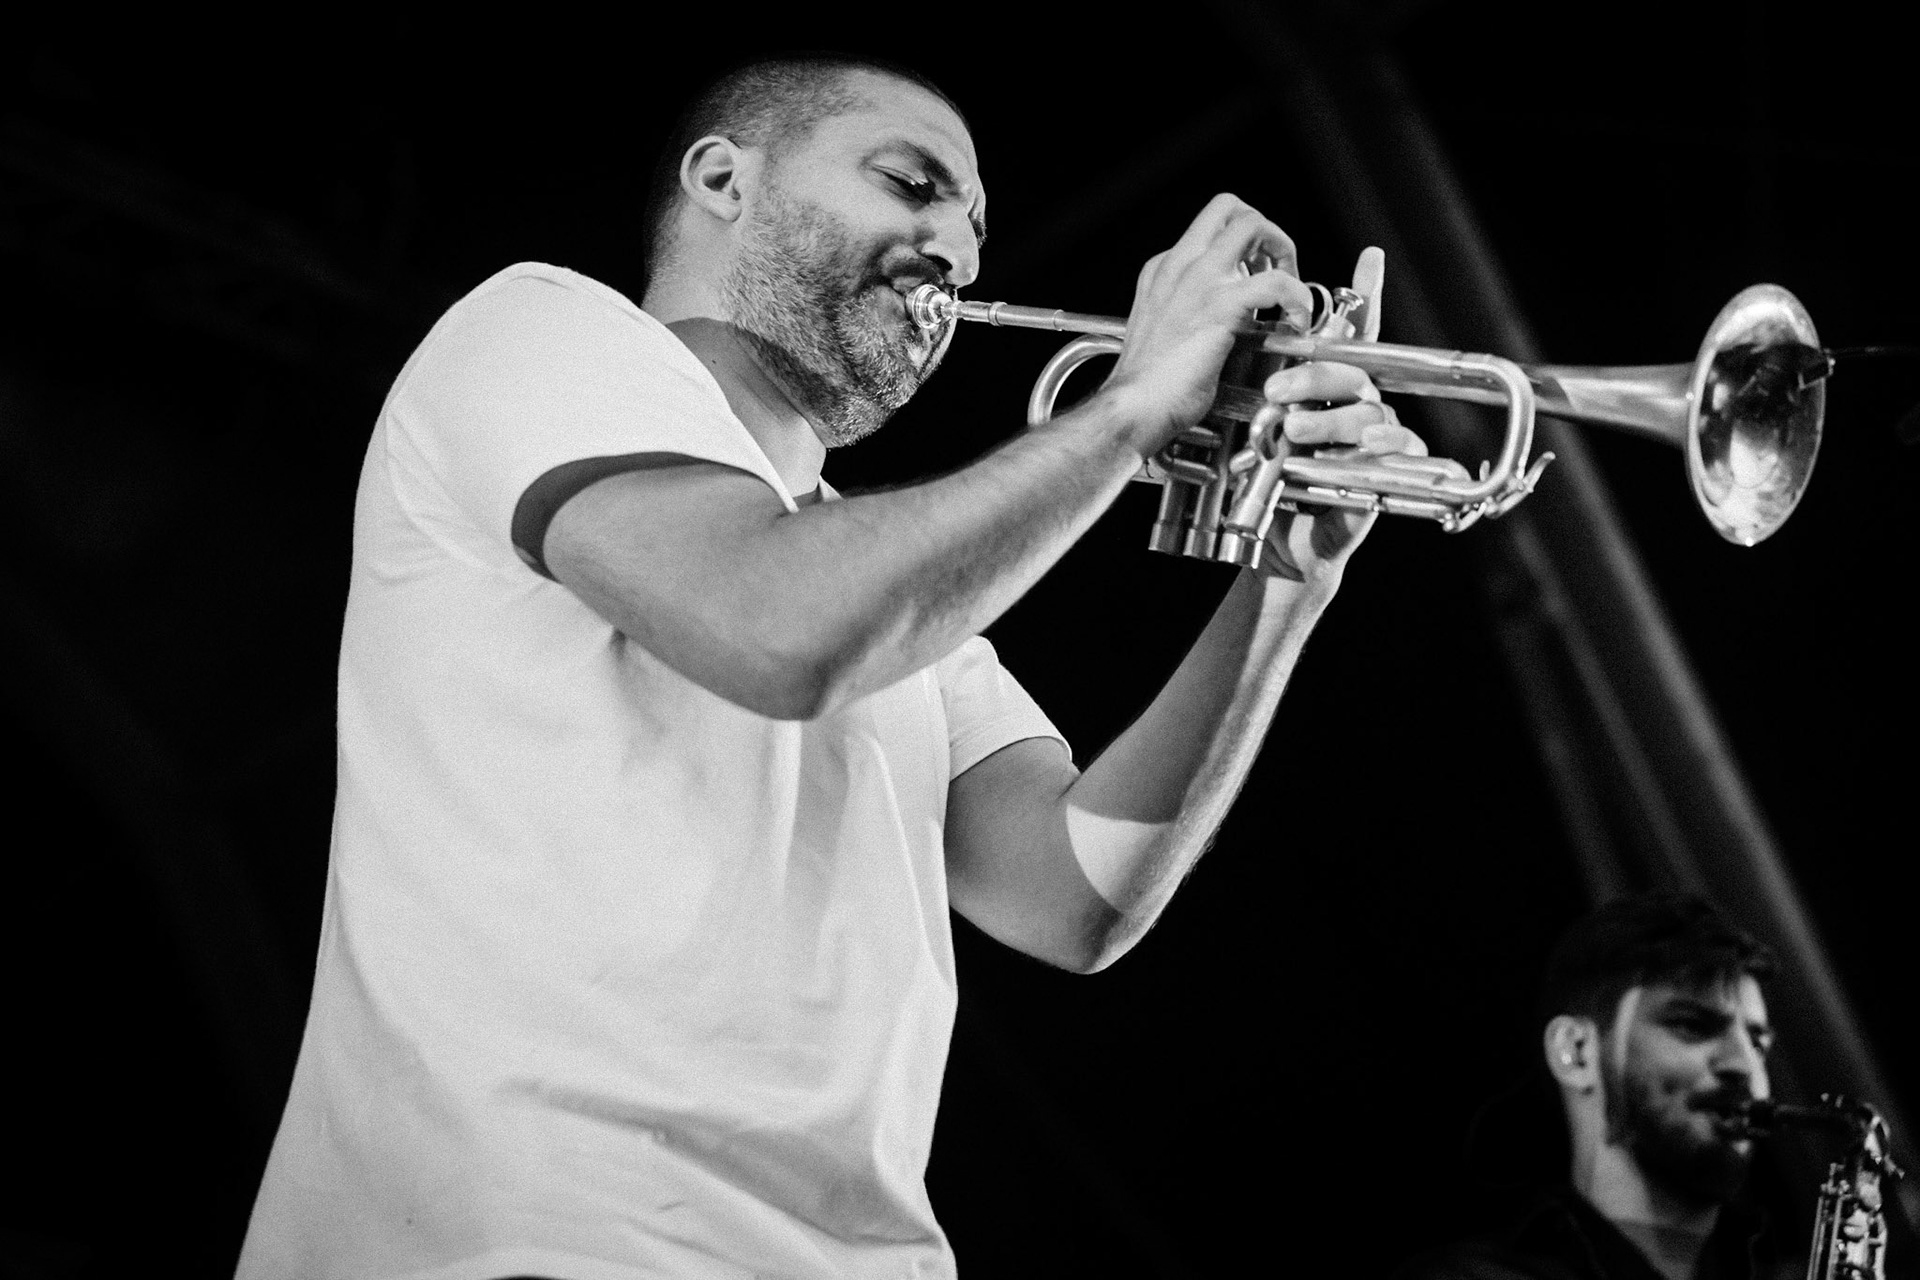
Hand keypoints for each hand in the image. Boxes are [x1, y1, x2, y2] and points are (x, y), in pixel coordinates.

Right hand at [1099, 194, 1312, 458]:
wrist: (1132, 408)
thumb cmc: (1148, 386)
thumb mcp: (1165, 332)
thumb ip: (1192, 313)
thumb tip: (1229, 319)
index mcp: (1164, 270)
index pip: (1209, 231)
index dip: (1243, 248)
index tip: (1256, 276)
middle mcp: (1179, 265)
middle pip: (1230, 208)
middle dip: (1265, 231)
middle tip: (1278, 268)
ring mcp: (1198, 281)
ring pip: (1252, 224)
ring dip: (1284, 251)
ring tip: (1291, 291)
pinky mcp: (1219, 306)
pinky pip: (1275, 282)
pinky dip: (1296, 297)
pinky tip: (1296, 321)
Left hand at [1254, 247, 1466, 583]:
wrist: (1274, 544)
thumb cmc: (1266, 484)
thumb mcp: (1252, 430)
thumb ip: (1255, 391)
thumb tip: (1233, 343)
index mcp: (1325, 389)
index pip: (1348, 335)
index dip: (1365, 295)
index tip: (1371, 256)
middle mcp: (1354, 406)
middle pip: (1350, 374)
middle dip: (1314, 378)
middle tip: (1275, 392)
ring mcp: (1373, 438)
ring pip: (1368, 412)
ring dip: (1331, 419)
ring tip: (1293, 431)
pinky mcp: (1387, 474)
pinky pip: (1397, 450)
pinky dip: (1378, 446)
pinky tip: (1361, 446)